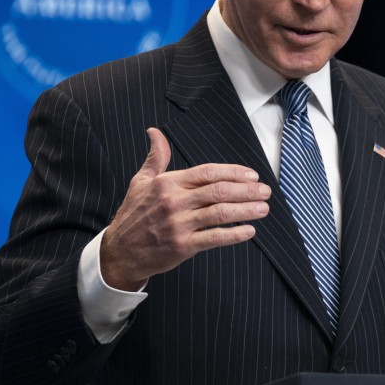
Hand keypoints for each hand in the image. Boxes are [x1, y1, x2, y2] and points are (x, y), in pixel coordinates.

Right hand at [100, 127, 270, 290]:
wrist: (118, 252)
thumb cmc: (133, 215)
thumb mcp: (141, 181)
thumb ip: (156, 157)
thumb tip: (155, 132)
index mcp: (168, 183)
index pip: (208, 172)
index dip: (233, 172)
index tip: (252, 175)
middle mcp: (174, 201)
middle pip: (219, 191)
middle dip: (247, 190)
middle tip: (265, 190)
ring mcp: (179, 224)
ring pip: (220, 213)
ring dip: (246, 210)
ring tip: (263, 208)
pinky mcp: (182, 246)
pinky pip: (214, 238)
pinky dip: (234, 234)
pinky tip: (249, 231)